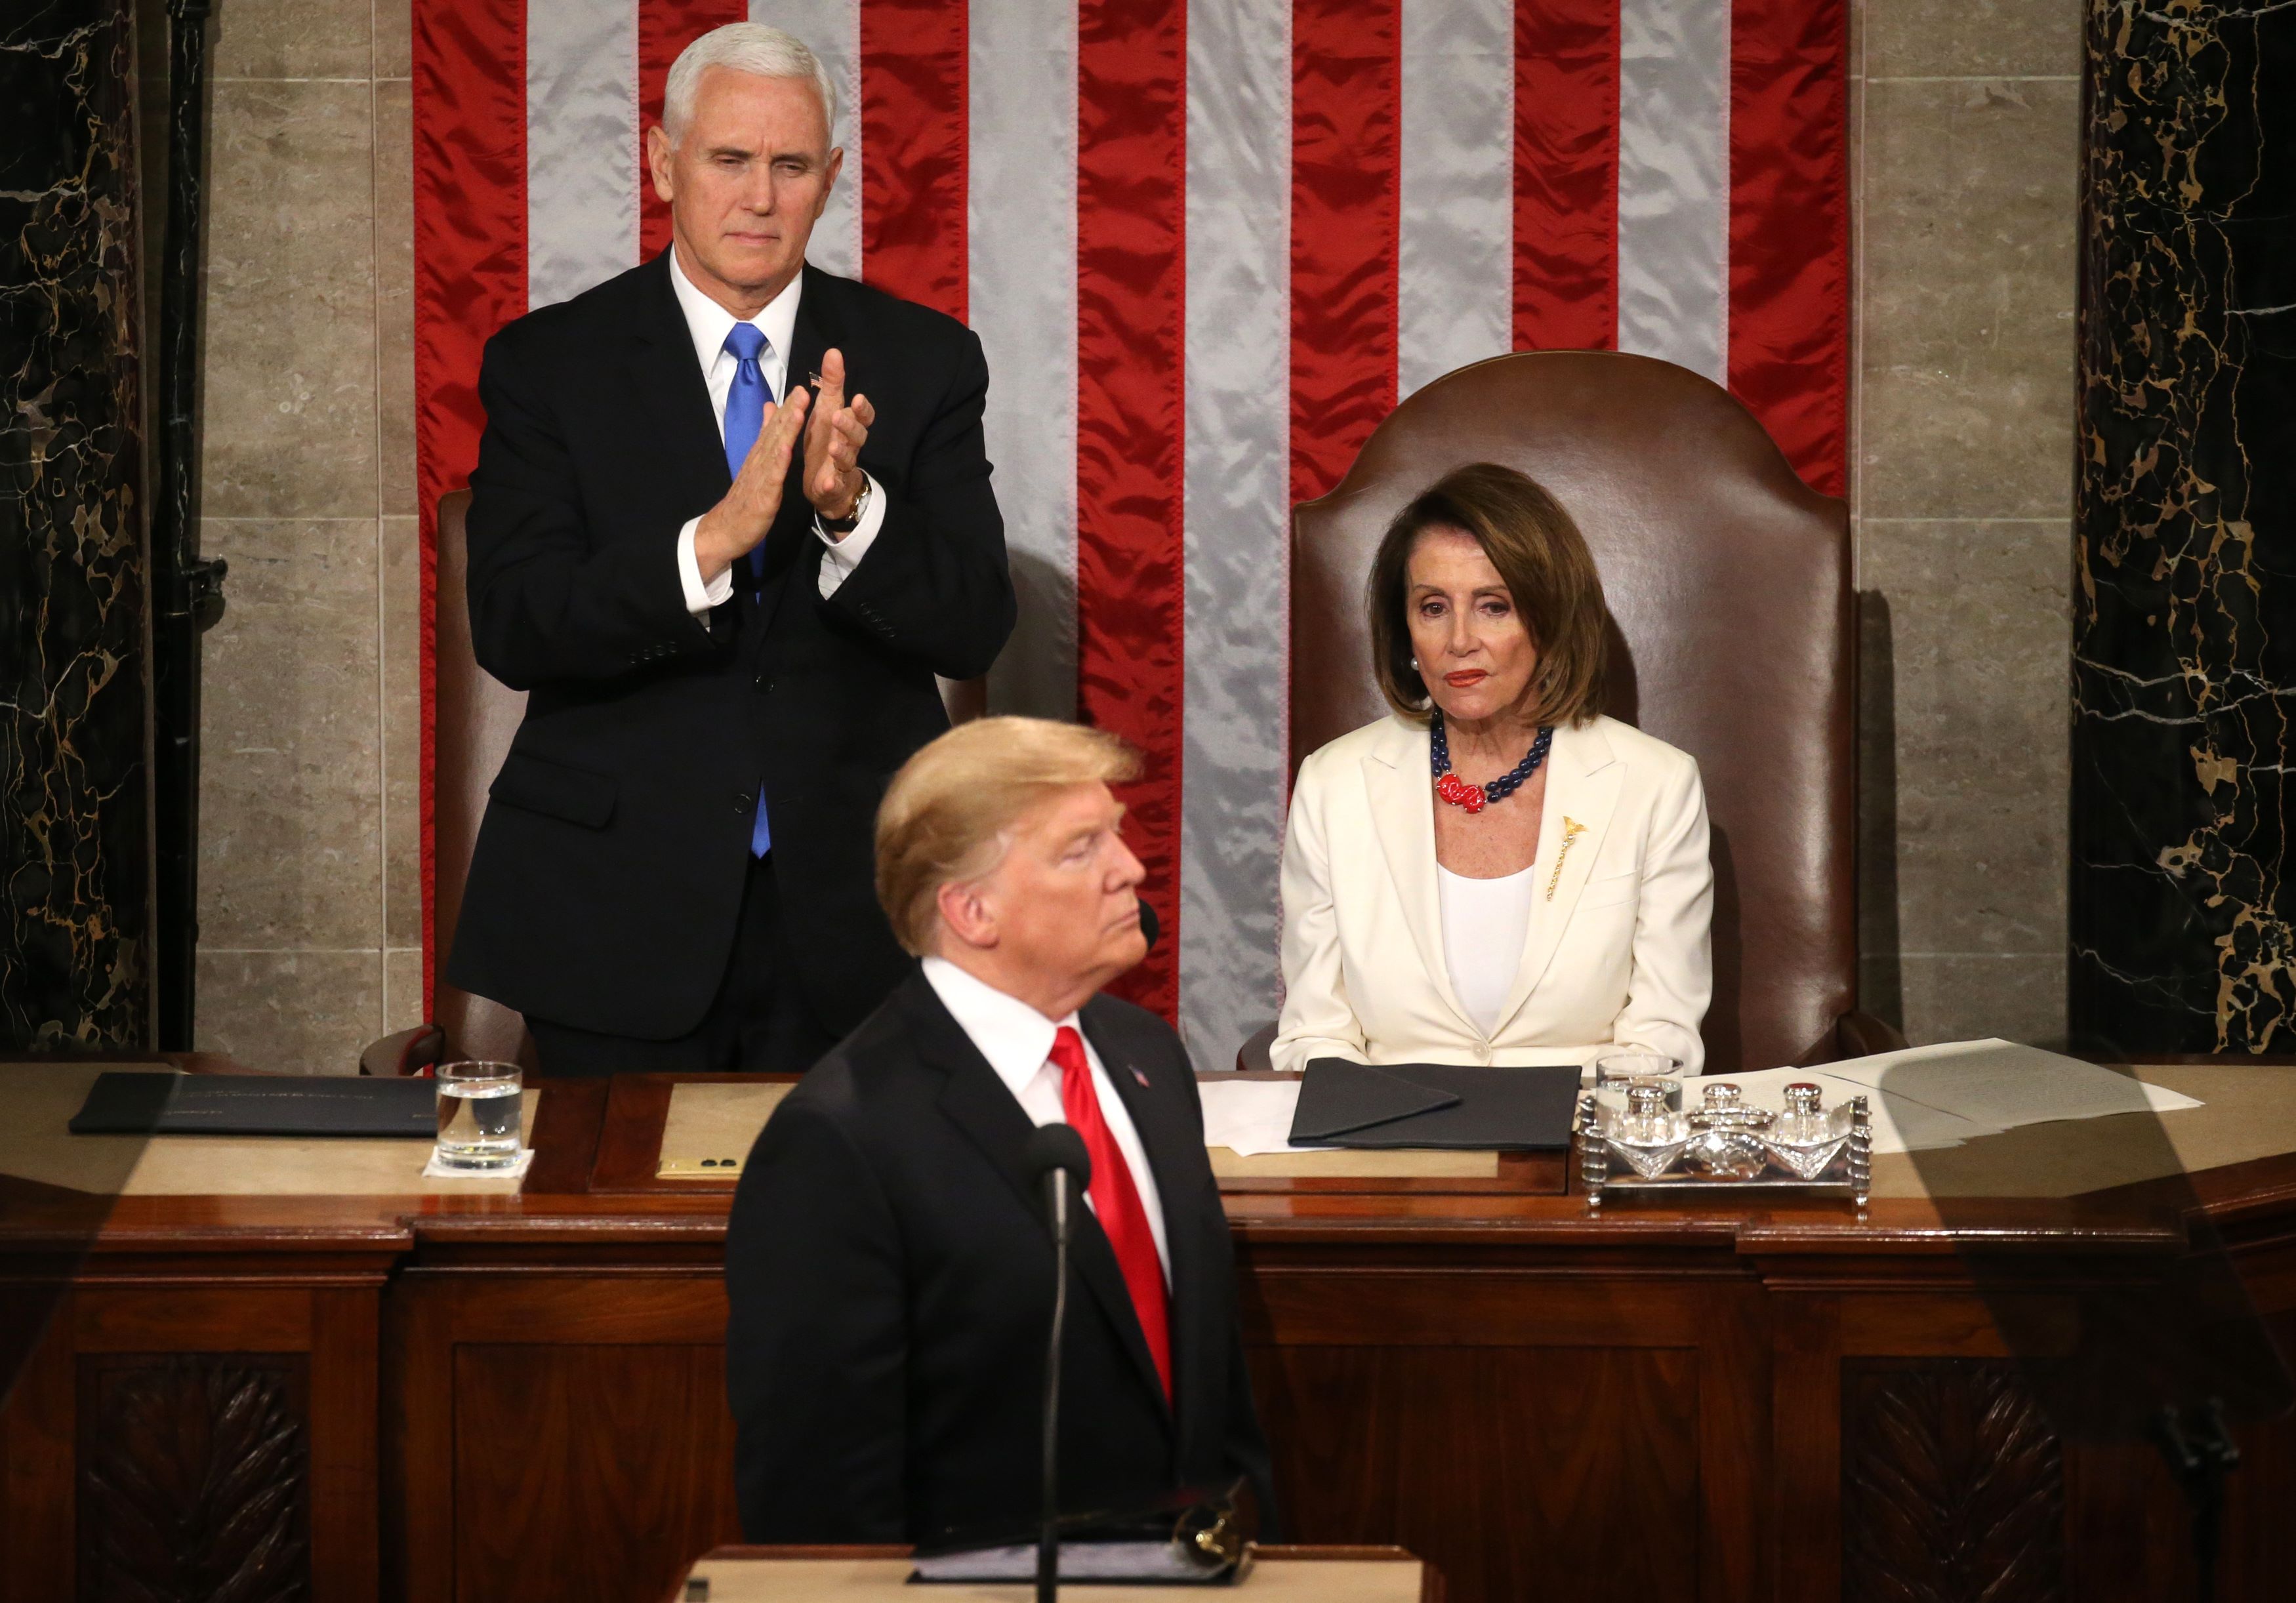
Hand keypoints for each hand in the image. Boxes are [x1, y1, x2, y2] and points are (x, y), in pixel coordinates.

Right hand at [693, 387, 810, 582]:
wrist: (725, 530)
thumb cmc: (744, 499)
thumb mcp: (756, 467)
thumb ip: (764, 439)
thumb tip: (769, 411)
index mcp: (760, 456)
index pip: (774, 428)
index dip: (787, 408)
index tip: (801, 389)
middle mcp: (759, 461)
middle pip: (775, 433)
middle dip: (789, 411)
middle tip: (802, 390)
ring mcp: (760, 477)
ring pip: (774, 449)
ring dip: (786, 429)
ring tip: (798, 410)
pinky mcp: (762, 495)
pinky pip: (771, 476)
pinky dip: (778, 461)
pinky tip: (786, 448)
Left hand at [802, 347, 875, 525]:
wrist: (826, 485)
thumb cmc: (827, 442)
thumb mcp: (827, 410)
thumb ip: (832, 384)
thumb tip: (833, 351)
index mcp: (847, 426)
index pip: (863, 416)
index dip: (863, 409)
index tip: (859, 397)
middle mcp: (850, 445)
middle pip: (858, 435)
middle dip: (850, 425)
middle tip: (837, 416)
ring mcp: (843, 467)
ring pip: (848, 458)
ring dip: (842, 452)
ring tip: (833, 447)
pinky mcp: (834, 486)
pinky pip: (835, 485)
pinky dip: (832, 484)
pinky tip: (827, 482)